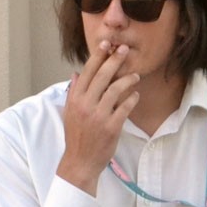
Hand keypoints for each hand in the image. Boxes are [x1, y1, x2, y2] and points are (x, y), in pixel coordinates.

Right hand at [55, 41, 139, 195]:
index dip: (98, 56)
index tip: (107, 44)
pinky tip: (136, 95)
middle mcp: (85, 105)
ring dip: (127, 80)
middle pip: (102, 76)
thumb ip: (73, 92)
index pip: (87, 72)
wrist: (80, 162)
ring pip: (115, 90)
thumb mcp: (70, 113)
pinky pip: (125, 108)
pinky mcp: (111, 127)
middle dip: (114, 60)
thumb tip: (76, 74)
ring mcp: (98, 117)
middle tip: (124, 50)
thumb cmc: (76, 137)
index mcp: (75, 100)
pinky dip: (132, 99)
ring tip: (135, 75)